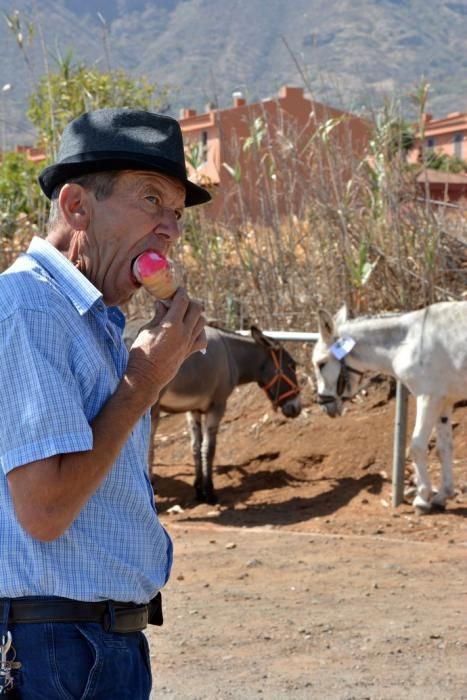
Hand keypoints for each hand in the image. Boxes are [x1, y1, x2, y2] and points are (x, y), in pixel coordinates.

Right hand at [126, 287, 206, 402]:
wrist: (146, 377)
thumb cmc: (141, 353)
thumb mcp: (146, 330)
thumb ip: (157, 315)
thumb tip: (162, 303)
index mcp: (171, 324)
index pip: (182, 300)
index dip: (180, 292)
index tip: (177, 289)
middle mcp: (184, 332)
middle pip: (197, 308)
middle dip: (189, 301)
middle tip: (179, 302)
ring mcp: (188, 343)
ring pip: (202, 322)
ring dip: (196, 315)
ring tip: (184, 315)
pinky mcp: (189, 352)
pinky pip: (202, 339)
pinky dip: (199, 332)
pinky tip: (190, 331)